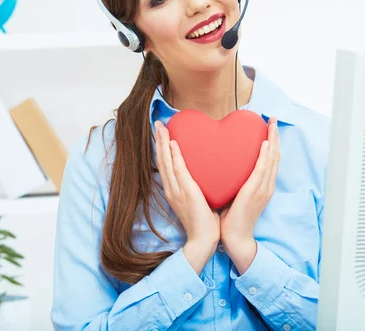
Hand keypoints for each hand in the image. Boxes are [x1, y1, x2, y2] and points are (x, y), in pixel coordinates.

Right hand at [154, 121, 219, 273]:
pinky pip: (179, 171)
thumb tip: (207, 173)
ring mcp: (177, 191)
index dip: (162, 149)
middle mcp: (171, 189)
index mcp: (173, 191)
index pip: (165, 166)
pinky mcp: (186, 193)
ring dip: (163, 144)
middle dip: (159, 141)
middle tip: (158, 123)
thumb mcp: (198, 200)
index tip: (162, 133)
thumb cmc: (205, 222)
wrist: (204, 240)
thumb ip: (198, 186)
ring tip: (161, 128)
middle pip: (161, 161)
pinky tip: (173, 144)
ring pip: (166, 163)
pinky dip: (175, 156)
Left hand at [219, 117, 279, 272]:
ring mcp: (263, 189)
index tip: (268, 127)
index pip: (271, 160)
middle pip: (275, 156)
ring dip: (273, 140)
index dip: (271, 142)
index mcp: (263, 186)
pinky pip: (262, 171)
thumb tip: (224, 166)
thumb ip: (235, 181)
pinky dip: (266, 157)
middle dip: (275, 136)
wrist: (235, 239)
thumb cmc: (233, 219)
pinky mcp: (255, 193)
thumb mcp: (236, 194)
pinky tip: (265, 144)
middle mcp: (267, 186)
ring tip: (271, 124)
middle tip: (272, 119)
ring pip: (272, 160)